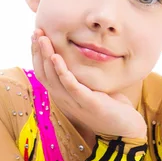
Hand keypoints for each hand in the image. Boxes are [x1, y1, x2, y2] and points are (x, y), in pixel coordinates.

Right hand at [31, 28, 146, 139]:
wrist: (126, 129)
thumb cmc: (111, 108)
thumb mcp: (92, 89)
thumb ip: (82, 77)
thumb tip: (80, 56)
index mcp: (64, 96)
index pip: (43, 73)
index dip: (37, 55)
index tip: (36, 35)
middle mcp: (65, 100)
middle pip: (43, 73)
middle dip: (38, 51)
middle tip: (35, 31)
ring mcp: (75, 103)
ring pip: (53, 78)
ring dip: (46, 56)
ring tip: (42, 38)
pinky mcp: (88, 103)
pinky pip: (71, 86)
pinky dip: (62, 71)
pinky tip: (57, 57)